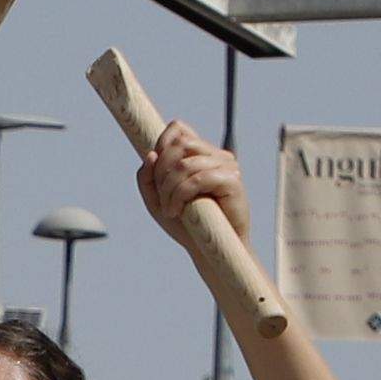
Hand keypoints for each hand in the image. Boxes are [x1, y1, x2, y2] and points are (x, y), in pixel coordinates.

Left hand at [134, 122, 243, 239]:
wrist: (210, 250)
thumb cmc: (186, 225)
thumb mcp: (157, 200)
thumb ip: (147, 177)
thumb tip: (151, 155)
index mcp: (200, 153)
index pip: (179, 129)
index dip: (161, 143)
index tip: (155, 172)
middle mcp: (215, 155)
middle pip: (179, 145)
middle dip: (162, 173)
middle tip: (162, 200)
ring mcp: (226, 165)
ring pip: (185, 163)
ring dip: (169, 189)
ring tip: (170, 209)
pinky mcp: (232, 180)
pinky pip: (199, 178)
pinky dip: (181, 195)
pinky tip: (179, 211)